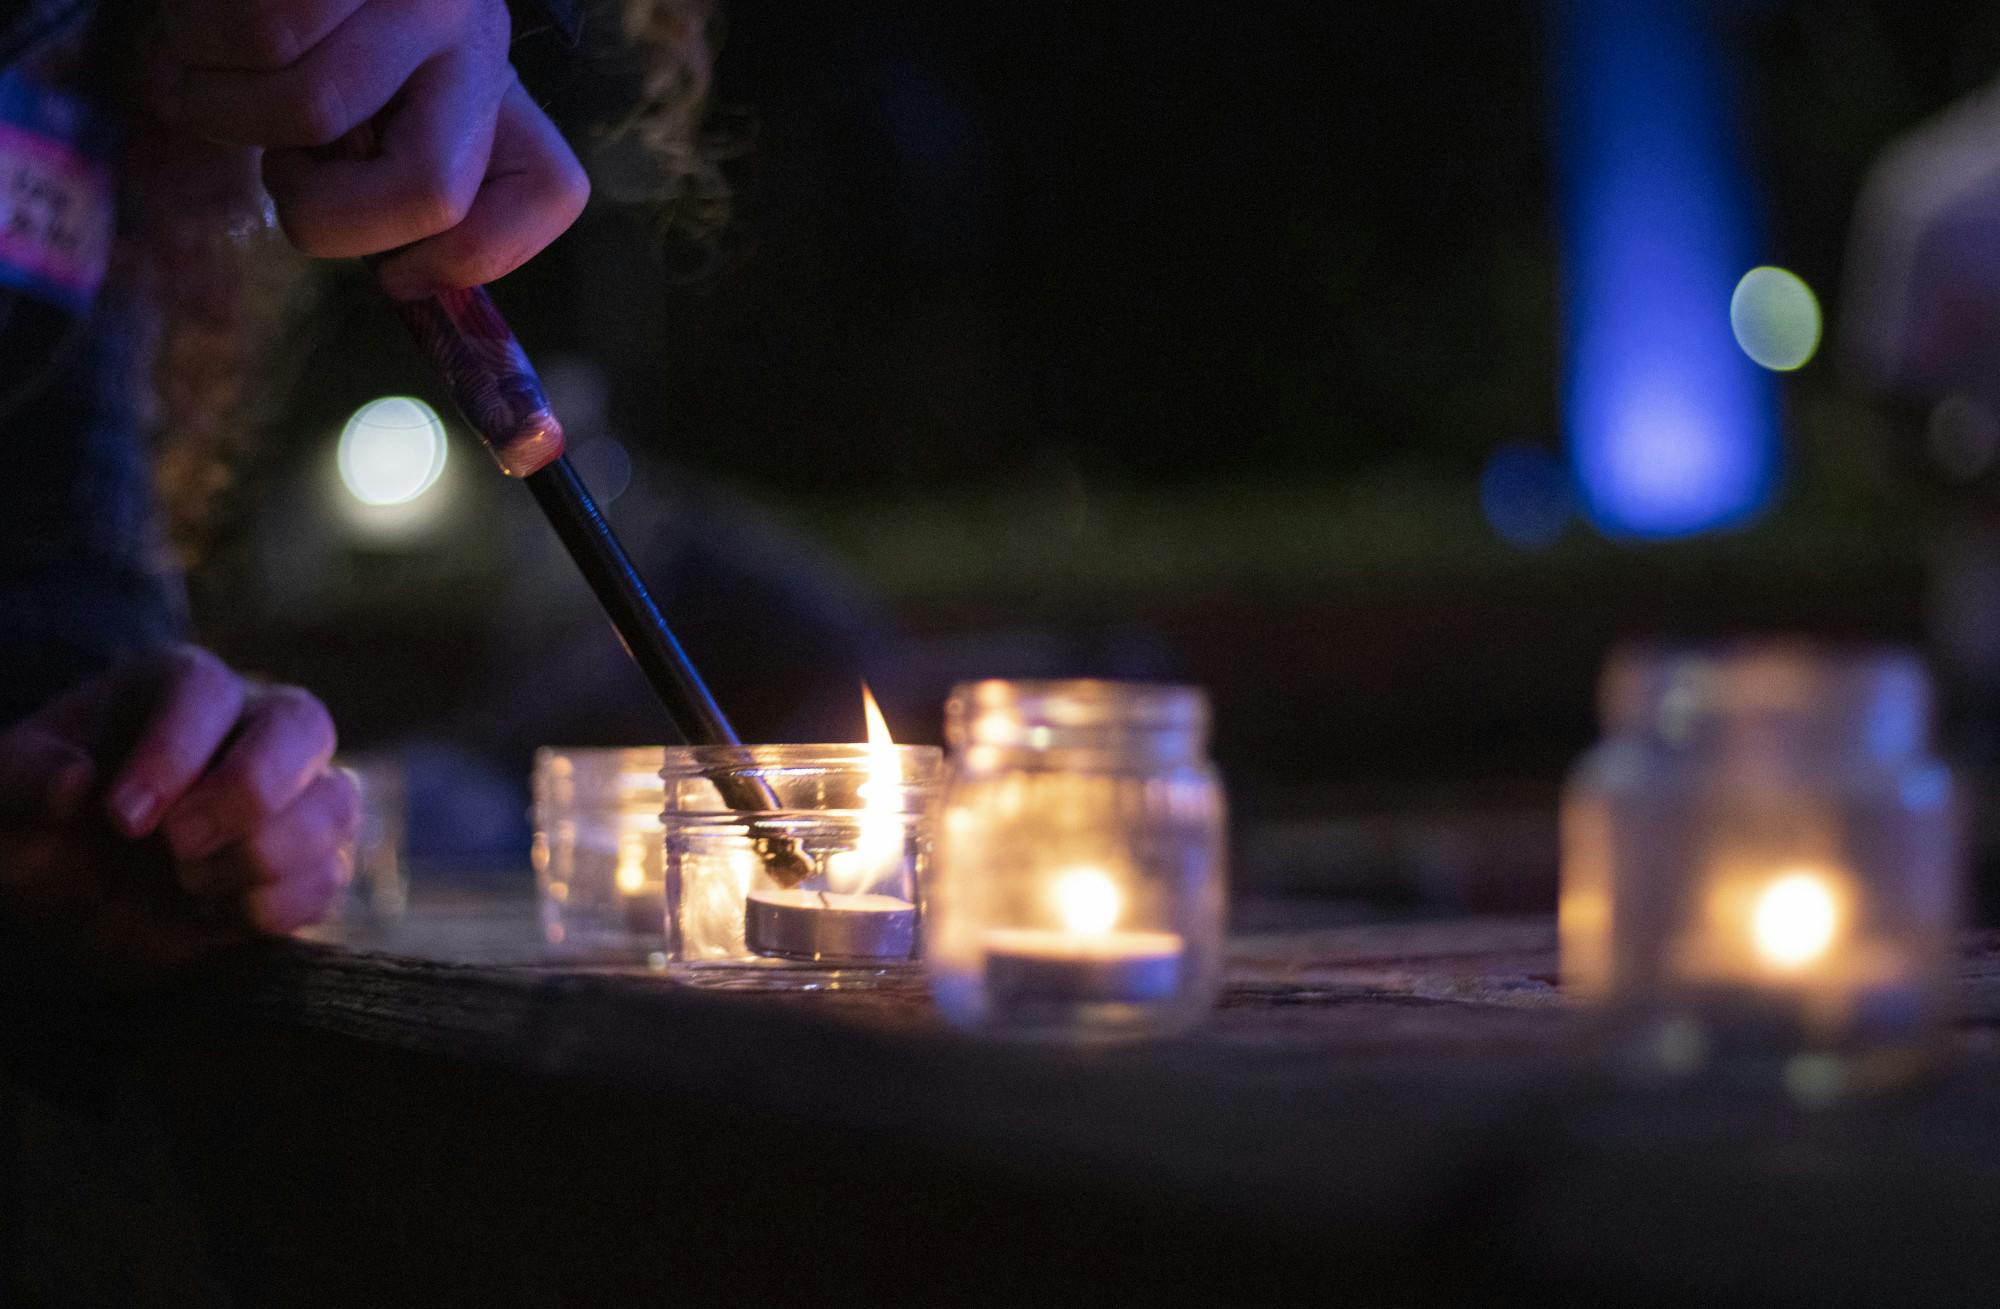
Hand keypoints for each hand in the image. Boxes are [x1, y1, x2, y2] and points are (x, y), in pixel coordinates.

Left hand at [0, 646, 357, 981]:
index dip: (173, 750)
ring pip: (336, 802)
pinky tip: (215, 913)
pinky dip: (279, 904)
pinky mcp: (308, 864)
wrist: (73, 898)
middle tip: (177, 847)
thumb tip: (76, 783)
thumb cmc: (40, 823)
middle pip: (304, 725)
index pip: (204, 689)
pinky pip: (330, 876)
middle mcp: (252, 728)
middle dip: (249, 792)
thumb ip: (19, 776)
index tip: (121, 817)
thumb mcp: (2, 796)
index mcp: (178, 690)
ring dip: (268, 854)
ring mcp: (294, 796)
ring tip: (189, 883)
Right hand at [147, 0, 590, 298]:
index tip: (395, 277)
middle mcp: (474, 37)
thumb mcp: (369, 118)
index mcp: (494, 92)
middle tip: (279, 171)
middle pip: (431, 190)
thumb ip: (391, 191)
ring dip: (228, 118)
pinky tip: (200, 38)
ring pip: (315, 109)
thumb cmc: (295, 46)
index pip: (553, 191)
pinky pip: (263, 37)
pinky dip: (201, 57)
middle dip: (320, 216)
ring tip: (212, 82)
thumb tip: (405, 284)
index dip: (470, 261)